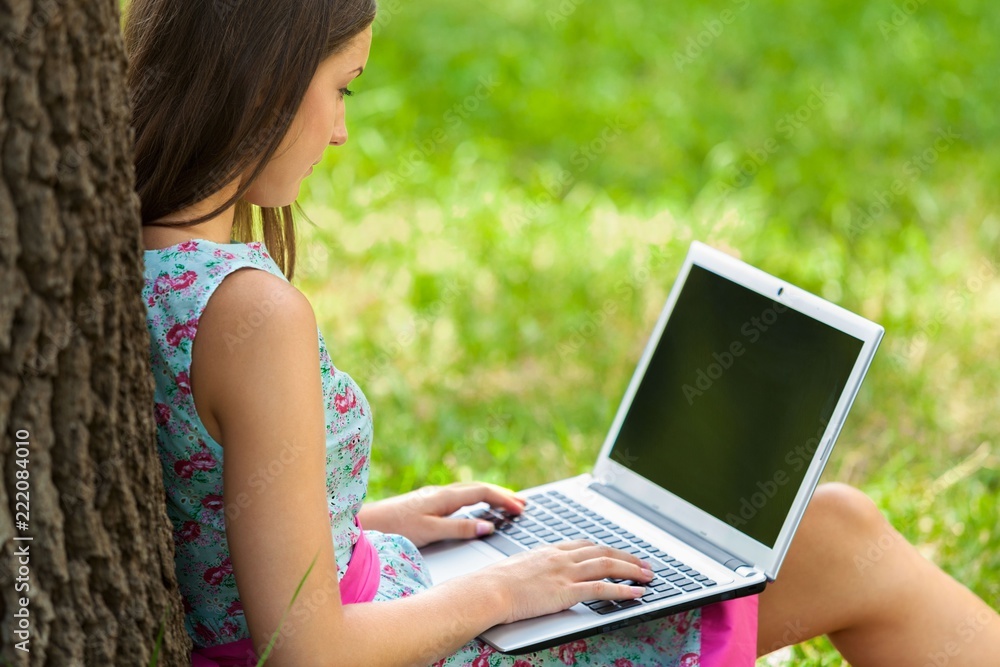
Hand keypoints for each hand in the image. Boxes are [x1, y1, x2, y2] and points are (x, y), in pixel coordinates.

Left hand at [357, 481, 526, 547]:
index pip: (482, 492)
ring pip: (468, 491)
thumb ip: (459, 530)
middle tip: (522, 504)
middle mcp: (440, 492)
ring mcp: (432, 496)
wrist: (365, 523)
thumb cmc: (394, 528)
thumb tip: (488, 528)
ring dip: (490, 495)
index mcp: (444, 497)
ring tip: (506, 503)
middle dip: (502, 494)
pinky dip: (475, 499)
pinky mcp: (425, 502)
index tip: (521, 509)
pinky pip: (459, 496)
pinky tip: (475, 507)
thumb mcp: (430, 532)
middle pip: (478, 488)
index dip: (504, 499)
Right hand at [481, 540, 654, 623]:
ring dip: (632, 570)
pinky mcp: (567, 592)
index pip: (584, 545)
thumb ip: (530, 571)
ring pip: (607, 565)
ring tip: (648, 576)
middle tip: (644, 564)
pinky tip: (637, 593)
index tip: (617, 552)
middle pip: (602, 551)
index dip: (604, 549)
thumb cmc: (492, 584)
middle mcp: (560, 558)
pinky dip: (623, 591)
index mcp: (548, 551)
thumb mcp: (514, 570)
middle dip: (626, 557)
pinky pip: (602, 589)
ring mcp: (565, 573)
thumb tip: (531, 579)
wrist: (487, 590)